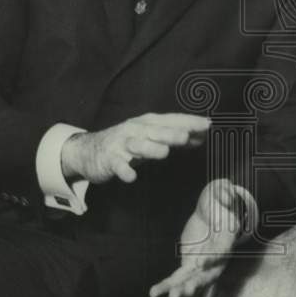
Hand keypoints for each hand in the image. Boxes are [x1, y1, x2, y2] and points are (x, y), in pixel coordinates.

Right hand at [61, 112, 209, 184]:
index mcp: (148, 123)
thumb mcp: (151, 137)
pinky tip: (131, 176)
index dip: (188, 121)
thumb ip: (175, 137)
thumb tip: (201, 136)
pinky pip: (117, 165)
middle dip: (171, 133)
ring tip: (164, 153)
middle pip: (155, 130)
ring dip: (150, 148)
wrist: (88, 151)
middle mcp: (135, 130)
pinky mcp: (109, 160)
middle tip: (186, 135)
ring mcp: (121, 144)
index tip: (207, 124)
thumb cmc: (126, 143)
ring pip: (137, 145)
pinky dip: (124, 170)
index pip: (171, 120)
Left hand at [149, 179, 248, 296]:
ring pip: (192, 280)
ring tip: (170, 296)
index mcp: (227, 240)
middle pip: (208, 274)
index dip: (213, 258)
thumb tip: (225, 192)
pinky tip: (153, 293)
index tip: (202, 263)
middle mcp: (217, 257)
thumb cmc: (220, 203)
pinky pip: (178, 278)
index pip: (222, 251)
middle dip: (196, 283)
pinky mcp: (189, 264)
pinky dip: (166, 286)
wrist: (213, 211)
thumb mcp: (225, 194)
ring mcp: (202, 264)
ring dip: (181, 289)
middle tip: (186, 290)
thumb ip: (225, 193)